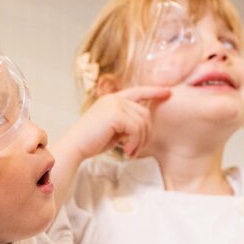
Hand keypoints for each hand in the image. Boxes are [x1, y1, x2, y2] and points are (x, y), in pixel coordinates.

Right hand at [50, 85, 169, 208]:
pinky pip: (136, 128)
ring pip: (142, 122)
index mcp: (113, 99)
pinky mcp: (115, 114)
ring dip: (140, 141)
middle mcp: (114, 98)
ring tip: (130, 152)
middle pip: (145, 113)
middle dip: (145, 134)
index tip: (168, 93)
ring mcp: (114, 105)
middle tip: (135, 150)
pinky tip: (127, 151)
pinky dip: (135, 142)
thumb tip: (144, 125)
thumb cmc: (92, 141)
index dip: (154, 91)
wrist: (75, 146)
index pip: (138, 91)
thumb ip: (126, 122)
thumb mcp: (113, 128)